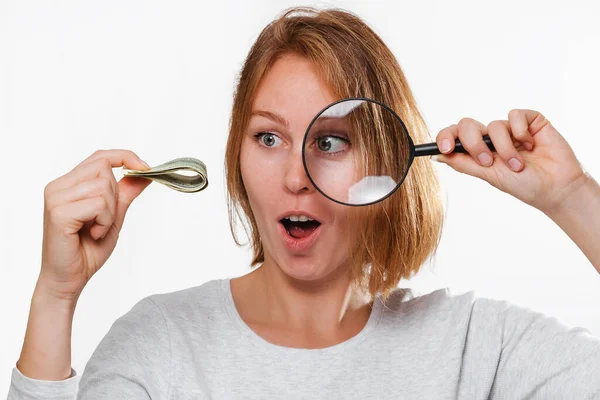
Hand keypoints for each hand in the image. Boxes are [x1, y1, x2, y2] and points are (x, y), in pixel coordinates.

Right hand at [38, 150, 151, 301]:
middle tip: (104, 220)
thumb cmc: (87, 250)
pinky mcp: (59, 213)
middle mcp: (58, 186)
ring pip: (103, 187)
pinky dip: (104, 221)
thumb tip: (145, 173)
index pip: (99, 156)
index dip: (125, 156)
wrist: (69, 279)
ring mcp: (56, 198)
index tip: (146, 167)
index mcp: (68, 184)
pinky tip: (93, 234)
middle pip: (103, 169)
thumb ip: (125, 193)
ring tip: (96, 229)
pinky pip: (98, 204)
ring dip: (109, 212)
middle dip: (115, 196)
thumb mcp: (114, 216)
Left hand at [432, 109, 588, 213]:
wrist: (557, 187)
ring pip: (493, 125)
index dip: (445, 137)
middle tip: (488, 161)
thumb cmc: (524, 185)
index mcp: (478, 150)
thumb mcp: (489, 176)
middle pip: (467, 125)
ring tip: (518, 164)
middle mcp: (491, 137)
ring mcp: (510, 128)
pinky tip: (531, 144)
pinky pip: (514, 115)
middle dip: (474, 144)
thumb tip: (436, 156)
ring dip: (505, 148)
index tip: (444, 148)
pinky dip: (520, 131)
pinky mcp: (529, 120)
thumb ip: (463, 163)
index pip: (454, 136)